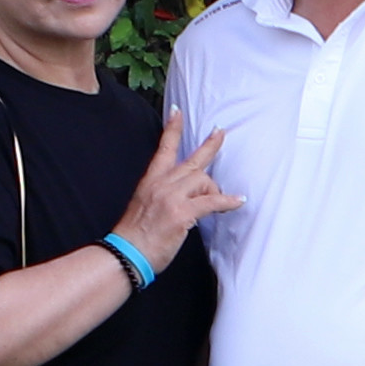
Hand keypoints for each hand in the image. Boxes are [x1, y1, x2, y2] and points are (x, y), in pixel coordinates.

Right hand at [118, 122, 241, 256]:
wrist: (126, 253)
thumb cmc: (133, 237)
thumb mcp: (142, 206)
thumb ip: (161, 195)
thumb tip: (181, 197)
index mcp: (150, 182)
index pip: (164, 149)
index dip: (172, 129)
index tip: (177, 112)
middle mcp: (161, 184)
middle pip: (192, 161)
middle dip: (210, 145)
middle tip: (220, 132)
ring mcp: (172, 197)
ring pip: (203, 180)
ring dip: (214, 192)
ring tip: (217, 204)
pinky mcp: (182, 212)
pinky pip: (212, 202)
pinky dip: (228, 202)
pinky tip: (238, 201)